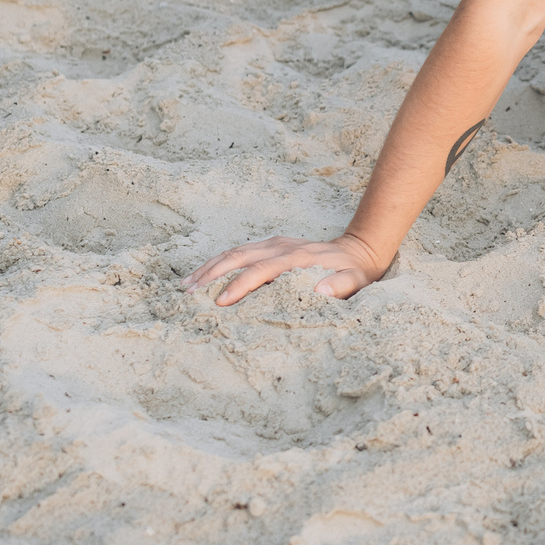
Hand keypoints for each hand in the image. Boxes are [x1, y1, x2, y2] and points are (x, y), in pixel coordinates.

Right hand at [184, 233, 386, 305]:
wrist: (358, 250)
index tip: (221, 301)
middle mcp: (281, 247)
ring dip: (209, 268)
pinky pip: (238, 251)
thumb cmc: (355, 272)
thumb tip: (322, 291)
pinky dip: (217, 262)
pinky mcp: (269, 244)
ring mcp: (273, 243)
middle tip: (190, 296)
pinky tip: (201, 276)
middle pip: (240, 257)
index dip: (241, 285)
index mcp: (298, 258)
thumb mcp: (355, 281)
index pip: (262, 270)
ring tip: (186, 287)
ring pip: (234, 252)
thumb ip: (341, 286)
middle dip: (213, 275)